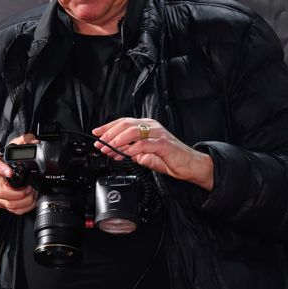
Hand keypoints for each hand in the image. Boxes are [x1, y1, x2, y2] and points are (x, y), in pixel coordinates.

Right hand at [0, 133, 38, 214]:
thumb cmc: (3, 165)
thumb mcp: (11, 150)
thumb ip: (22, 141)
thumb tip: (34, 140)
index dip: (2, 170)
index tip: (9, 172)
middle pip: (4, 192)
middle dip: (21, 192)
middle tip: (30, 188)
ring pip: (10, 203)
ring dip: (25, 201)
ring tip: (32, 194)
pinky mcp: (3, 203)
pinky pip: (14, 210)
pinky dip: (25, 208)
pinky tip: (30, 201)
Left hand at [92, 118, 214, 190]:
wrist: (191, 166)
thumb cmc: (172, 160)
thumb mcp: (148, 156)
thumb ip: (134, 152)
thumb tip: (118, 152)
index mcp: (148, 127)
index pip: (124, 122)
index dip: (108, 127)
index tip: (96, 133)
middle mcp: (152, 127)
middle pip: (125, 124)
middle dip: (109, 134)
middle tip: (100, 144)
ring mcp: (158, 134)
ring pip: (132, 131)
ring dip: (117, 141)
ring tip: (109, 149)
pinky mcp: (163, 144)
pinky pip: (143, 144)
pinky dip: (131, 149)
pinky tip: (125, 155)